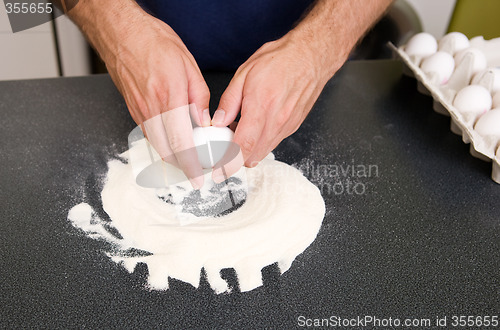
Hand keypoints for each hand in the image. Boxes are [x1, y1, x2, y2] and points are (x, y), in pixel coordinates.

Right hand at [96, 9, 210, 187]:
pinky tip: (174, 140)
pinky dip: (163, 143)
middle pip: (165, 151)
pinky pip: (149, 134)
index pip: (180, 142)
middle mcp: (150, 109)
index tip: (198, 178)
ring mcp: (139, 111)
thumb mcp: (188, 66)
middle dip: (182, 167)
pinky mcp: (133, 110)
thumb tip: (204, 122)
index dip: (190, 165)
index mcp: (168, 98)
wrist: (122, 33)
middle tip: (197, 171)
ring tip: (189, 158)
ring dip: (173, 156)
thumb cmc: (153, 43)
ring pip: (156, 145)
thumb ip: (198, 98)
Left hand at [211, 34, 332, 181]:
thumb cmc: (280, 60)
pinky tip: (255, 126)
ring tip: (240, 131)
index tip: (219, 171)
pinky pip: (273, 142)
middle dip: (236, 158)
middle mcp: (276, 120)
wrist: (311, 56)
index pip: (243, 146)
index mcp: (261, 106)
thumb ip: (230, 101)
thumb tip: (217, 122)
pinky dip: (261, 141)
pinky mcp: (293, 126)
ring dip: (249, 150)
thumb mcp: (245, 73)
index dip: (229, 163)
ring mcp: (287, 125)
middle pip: (253, 155)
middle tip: (224, 146)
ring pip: (263, 151)